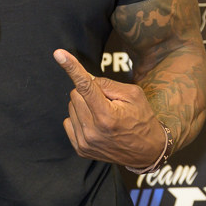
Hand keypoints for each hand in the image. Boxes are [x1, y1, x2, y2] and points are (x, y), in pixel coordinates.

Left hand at [53, 49, 165, 169]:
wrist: (147, 152)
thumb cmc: (142, 118)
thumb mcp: (133, 94)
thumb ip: (107, 84)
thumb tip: (84, 77)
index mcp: (107, 115)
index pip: (85, 86)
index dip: (71, 68)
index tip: (58, 54)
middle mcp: (92, 131)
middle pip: (75, 94)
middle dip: (88, 92)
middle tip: (106, 101)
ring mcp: (85, 142)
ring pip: (71, 107)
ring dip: (83, 105)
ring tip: (103, 115)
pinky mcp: (80, 149)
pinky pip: (68, 122)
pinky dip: (79, 118)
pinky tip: (95, 124)